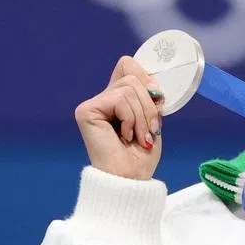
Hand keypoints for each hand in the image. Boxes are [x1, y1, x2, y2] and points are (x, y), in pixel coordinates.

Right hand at [74, 56, 163, 179]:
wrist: (131, 179)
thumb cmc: (140, 156)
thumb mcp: (152, 119)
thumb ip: (149, 96)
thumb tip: (153, 82)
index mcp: (117, 98)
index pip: (128, 65)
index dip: (146, 77)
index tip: (158, 100)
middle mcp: (103, 98)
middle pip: (132, 76)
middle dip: (149, 105)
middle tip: (149, 130)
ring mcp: (93, 104)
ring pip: (129, 88)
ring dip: (142, 116)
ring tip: (138, 137)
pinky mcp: (86, 111)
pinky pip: (120, 99)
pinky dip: (131, 119)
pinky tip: (124, 136)